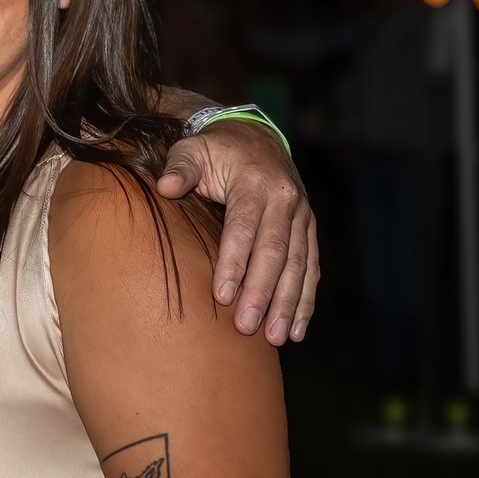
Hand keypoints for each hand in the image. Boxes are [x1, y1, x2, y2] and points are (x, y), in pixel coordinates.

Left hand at [159, 123, 318, 345]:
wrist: (256, 138)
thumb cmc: (214, 151)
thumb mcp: (193, 149)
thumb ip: (180, 167)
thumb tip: (167, 186)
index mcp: (256, 182)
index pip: (244, 227)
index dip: (234, 262)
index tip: (222, 296)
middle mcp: (286, 200)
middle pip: (276, 252)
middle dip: (262, 293)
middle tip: (247, 327)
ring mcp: (302, 217)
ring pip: (299, 266)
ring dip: (288, 305)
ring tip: (277, 339)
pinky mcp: (309, 231)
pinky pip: (311, 269)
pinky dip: (306, 301)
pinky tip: (297, 330)